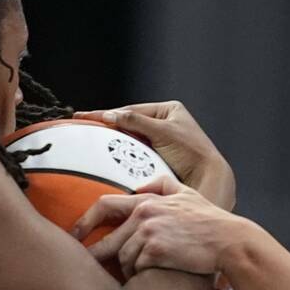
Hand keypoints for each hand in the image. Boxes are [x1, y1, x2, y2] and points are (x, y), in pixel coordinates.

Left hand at [72, 176, 248, 277]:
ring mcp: (148, 232)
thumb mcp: (187, 193)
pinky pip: (136, 268)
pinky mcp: (155, 251)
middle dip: (95, 256)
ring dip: (129, 270)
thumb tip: (139, 186)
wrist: (229, 241)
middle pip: (108, 239)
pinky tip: (152, 278)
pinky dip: (141, 275)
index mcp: (147, 200)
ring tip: (140, 276)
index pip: (105, 205)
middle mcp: (143, 213)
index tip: (73, 235)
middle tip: (85, 269)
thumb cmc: (210, 221)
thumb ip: (162, 185)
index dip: (84, 221)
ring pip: (122, 257)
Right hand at [74, 101, 234, 208]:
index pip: (131, 110)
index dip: (106, 113)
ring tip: (89, 143)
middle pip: (128, 124)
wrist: (208, 180)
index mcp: (169, 110)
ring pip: (130, 140)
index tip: (83, 116)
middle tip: (81, 128)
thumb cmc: (192, 152)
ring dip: (112, 143)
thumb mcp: (162, 131)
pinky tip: (107, 158)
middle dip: (106, 126)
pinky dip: (121, 156)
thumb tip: (110, 115)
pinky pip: (135, 154)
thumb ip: (135, 121)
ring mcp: (161, 142)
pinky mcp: (159, 158)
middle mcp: (164, 123)